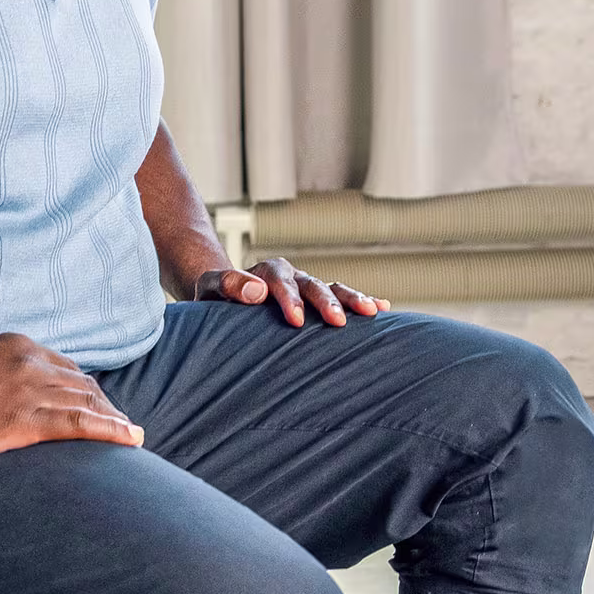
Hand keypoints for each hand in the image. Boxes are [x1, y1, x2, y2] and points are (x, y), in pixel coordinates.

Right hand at [0, 333, 147, 466]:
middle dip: (106, 406)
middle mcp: (27, 362)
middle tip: (123, 426)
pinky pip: (79, 424)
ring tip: (133, 436)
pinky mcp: (22, 420)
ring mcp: (27, 390)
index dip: (85, 389)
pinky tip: (130, 440)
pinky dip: (110, 431)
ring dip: (115, 420)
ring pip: (87, 403)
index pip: (64, 367)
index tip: (98, 405)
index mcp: (13, 346)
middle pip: (82, 384)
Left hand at [193, 257, 385, 327]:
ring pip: (333, 288)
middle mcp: (291, 275)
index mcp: (266, 271)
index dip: (289, 299)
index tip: (297, 320)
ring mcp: (307, 286)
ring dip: (351, 300)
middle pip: (312, 283)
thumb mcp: (210, 288)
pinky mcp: (317, 299)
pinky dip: (362, 301)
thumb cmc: (214, 298)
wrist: (225, 297)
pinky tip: (383, 309)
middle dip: (325, 302)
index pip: (279, 281)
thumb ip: (227, 285)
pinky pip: (342, 297)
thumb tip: (256, 292)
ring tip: (372, 313)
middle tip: (337, 322)